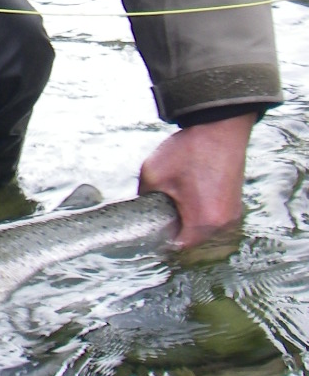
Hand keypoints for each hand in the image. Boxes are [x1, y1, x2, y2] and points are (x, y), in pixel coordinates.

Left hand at [138, 113, 254, 247]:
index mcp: (203, 222)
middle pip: (193, 242)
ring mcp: (233, 216)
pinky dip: (201, 215)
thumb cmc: (190, 151)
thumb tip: (139, 210)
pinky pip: (215, 221)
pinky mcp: (236, 206)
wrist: (221, 127)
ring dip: (189, 223)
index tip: (150, 231)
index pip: (178, 248)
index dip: (161, 242)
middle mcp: (223, 225)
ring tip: (176, 205)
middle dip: (175, 232)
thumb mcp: (153, 173)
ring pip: (205, 232)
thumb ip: (143, 197)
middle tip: (159, 217)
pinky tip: (190, 199)